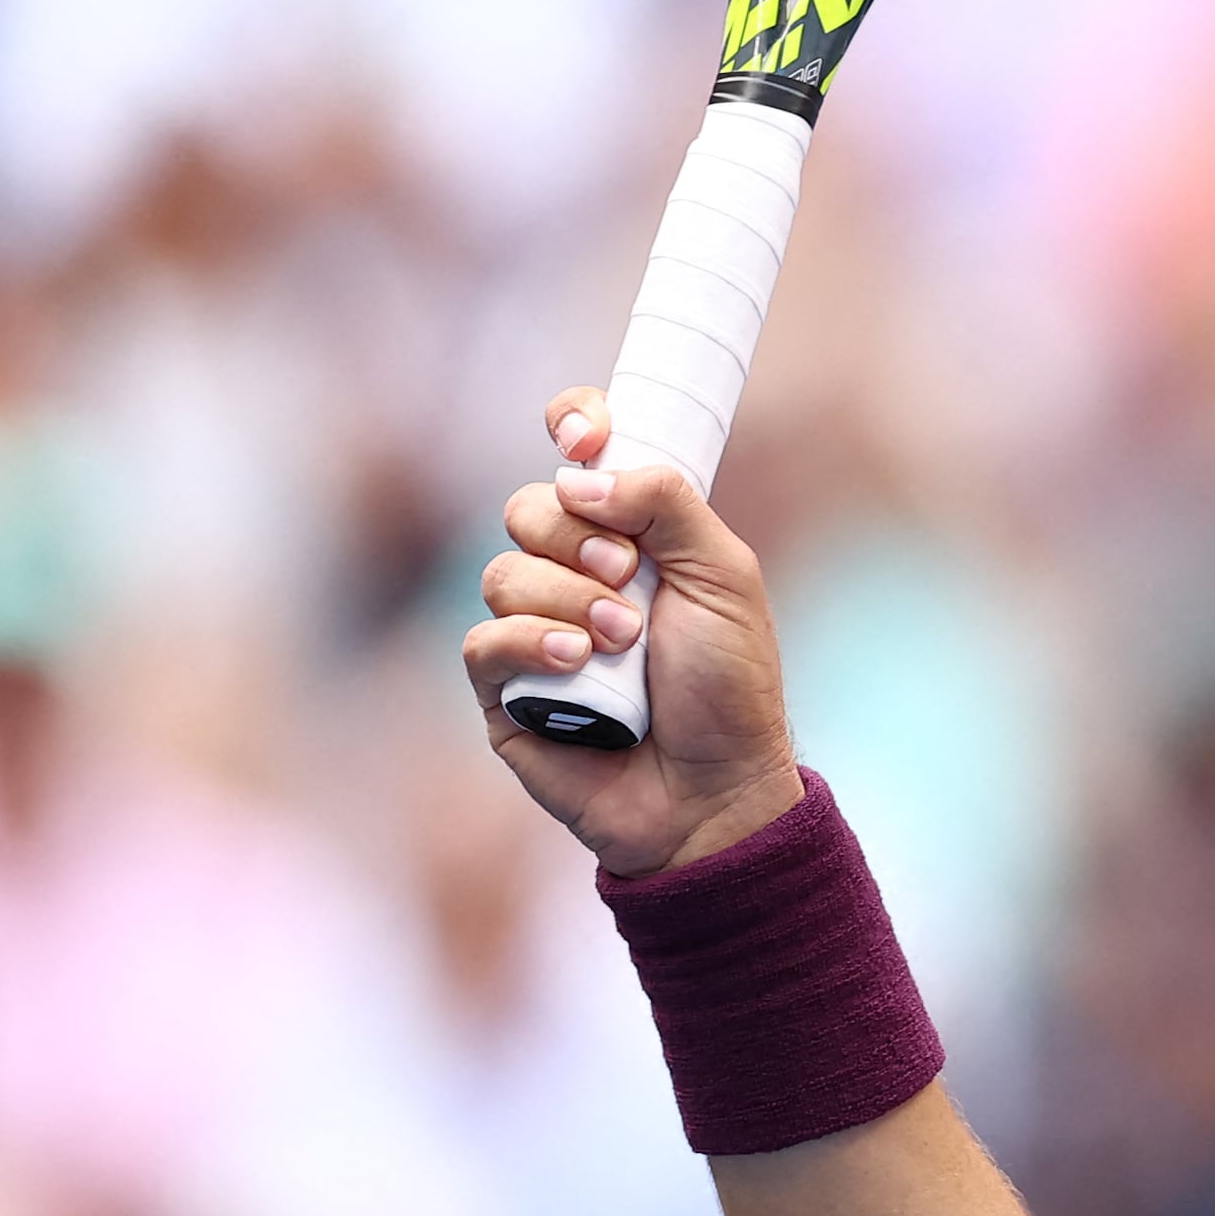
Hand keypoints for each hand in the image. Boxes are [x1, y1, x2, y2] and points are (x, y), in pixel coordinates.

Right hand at [460, 389, 803, 878]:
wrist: (715, 789)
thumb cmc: (730, 687)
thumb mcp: (725, 577)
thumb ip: (667, 504)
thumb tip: (581, 473)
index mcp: (634, 536)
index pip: (580, 454)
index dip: (574, 426)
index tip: (585, 438)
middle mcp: (577, 574)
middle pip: (530, 507)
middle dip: (577, 536)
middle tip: (628, 577)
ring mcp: (536, 630)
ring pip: (504, 572)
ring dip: (568, 601)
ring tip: (622, 644)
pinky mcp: (504, 689)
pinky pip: (484, 639)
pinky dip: (530, 644)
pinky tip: (576, 665)